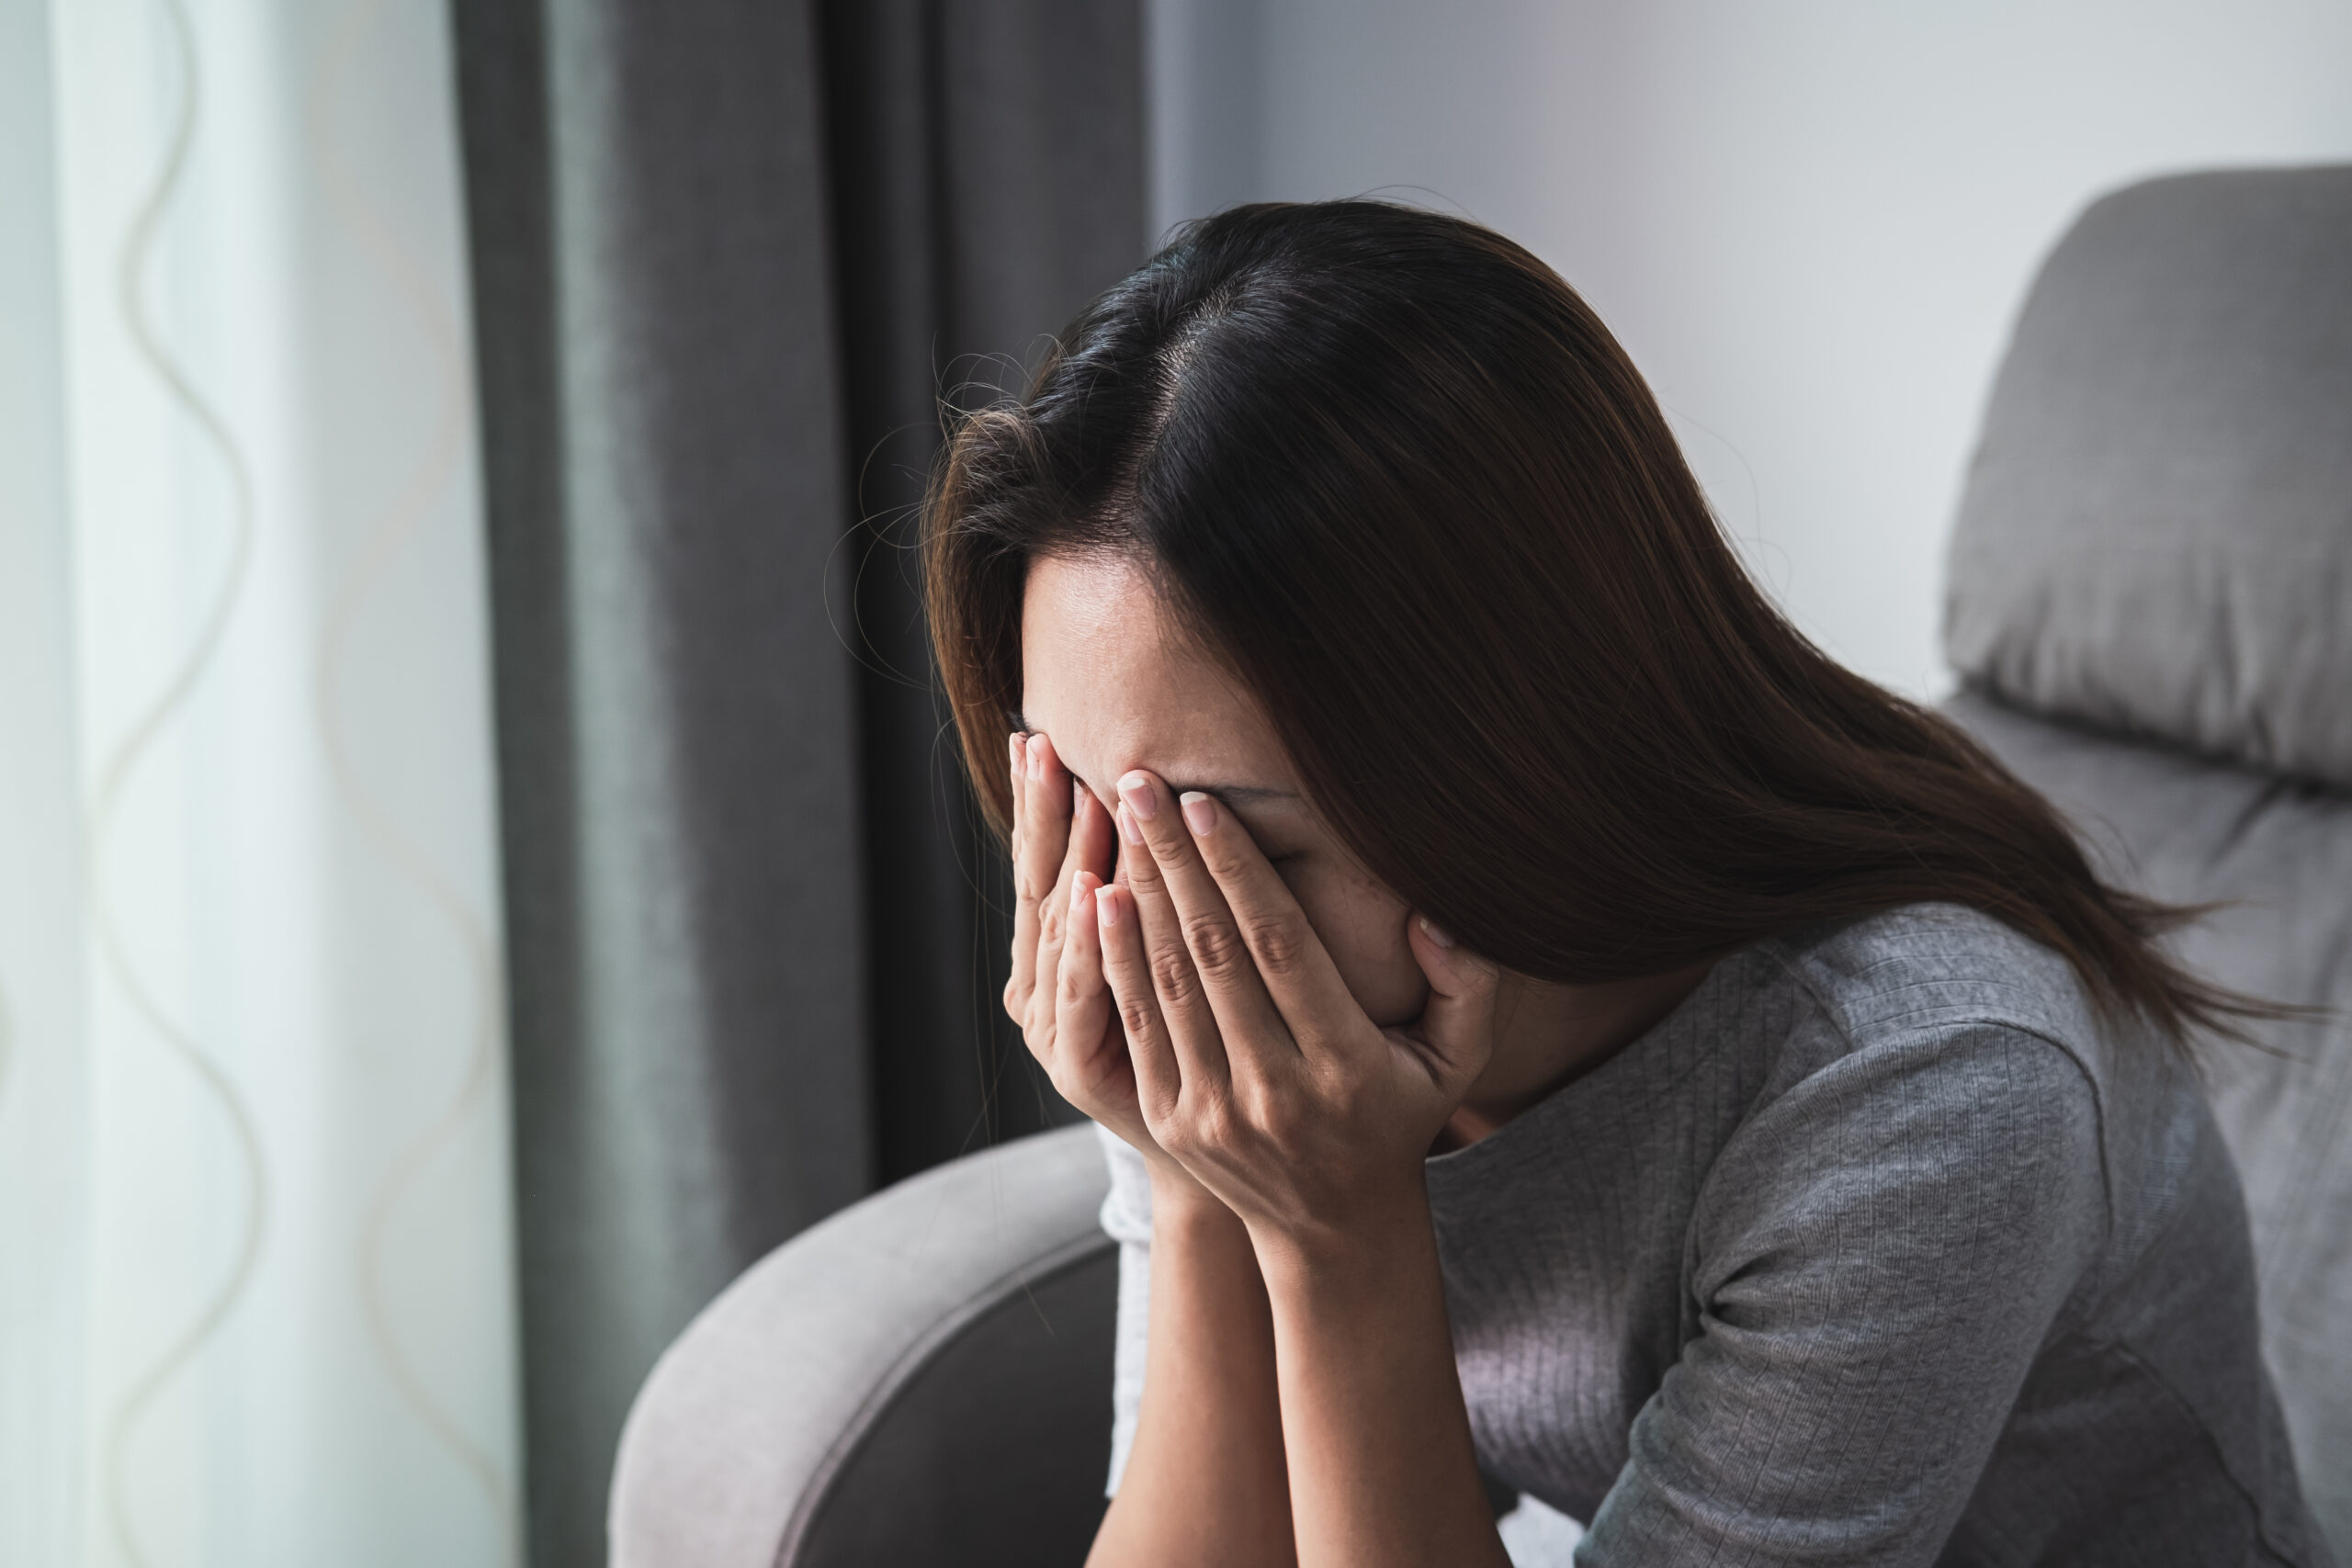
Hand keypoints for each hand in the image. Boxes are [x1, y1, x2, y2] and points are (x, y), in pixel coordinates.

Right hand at [1004, 733, 1202, 1191]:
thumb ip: (1145, 910)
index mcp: (1057, 968)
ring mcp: (1056, 1037)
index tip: (1036, 738)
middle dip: (1042, 815)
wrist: (1234, 1172)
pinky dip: (1088, 946)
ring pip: (1060, 933)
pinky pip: (1084, 996)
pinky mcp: (1082, 1073)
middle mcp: (1041, 999)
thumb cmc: (1223, 1063)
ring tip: (1075, 791)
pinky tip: (1096, 892)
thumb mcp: (1177, 988)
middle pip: (1041, 889)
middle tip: (1041, 743)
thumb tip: (1141, 809)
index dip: (1038, 808)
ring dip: (1070, 860)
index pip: (1044, 869)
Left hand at [1094, 769, 1500, 1256]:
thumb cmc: (1400, 1115)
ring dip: (1135, 894)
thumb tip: (1431, 916)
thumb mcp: (1458, 1060)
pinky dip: (1114, 957)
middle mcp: (1273, 1087)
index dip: (1237, 870)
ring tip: (1115, 821)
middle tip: (1140, 782)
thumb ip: (1467, 984)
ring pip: (1165, 981)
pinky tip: (1098, 897)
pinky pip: (1137, 1022)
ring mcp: (1213, 1107)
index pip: (1279, 946)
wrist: (1334, 1226)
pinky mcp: (1170, 1117)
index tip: (1205, 802)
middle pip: (1211, 951)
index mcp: (1343, 1063)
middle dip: (1173, 859)